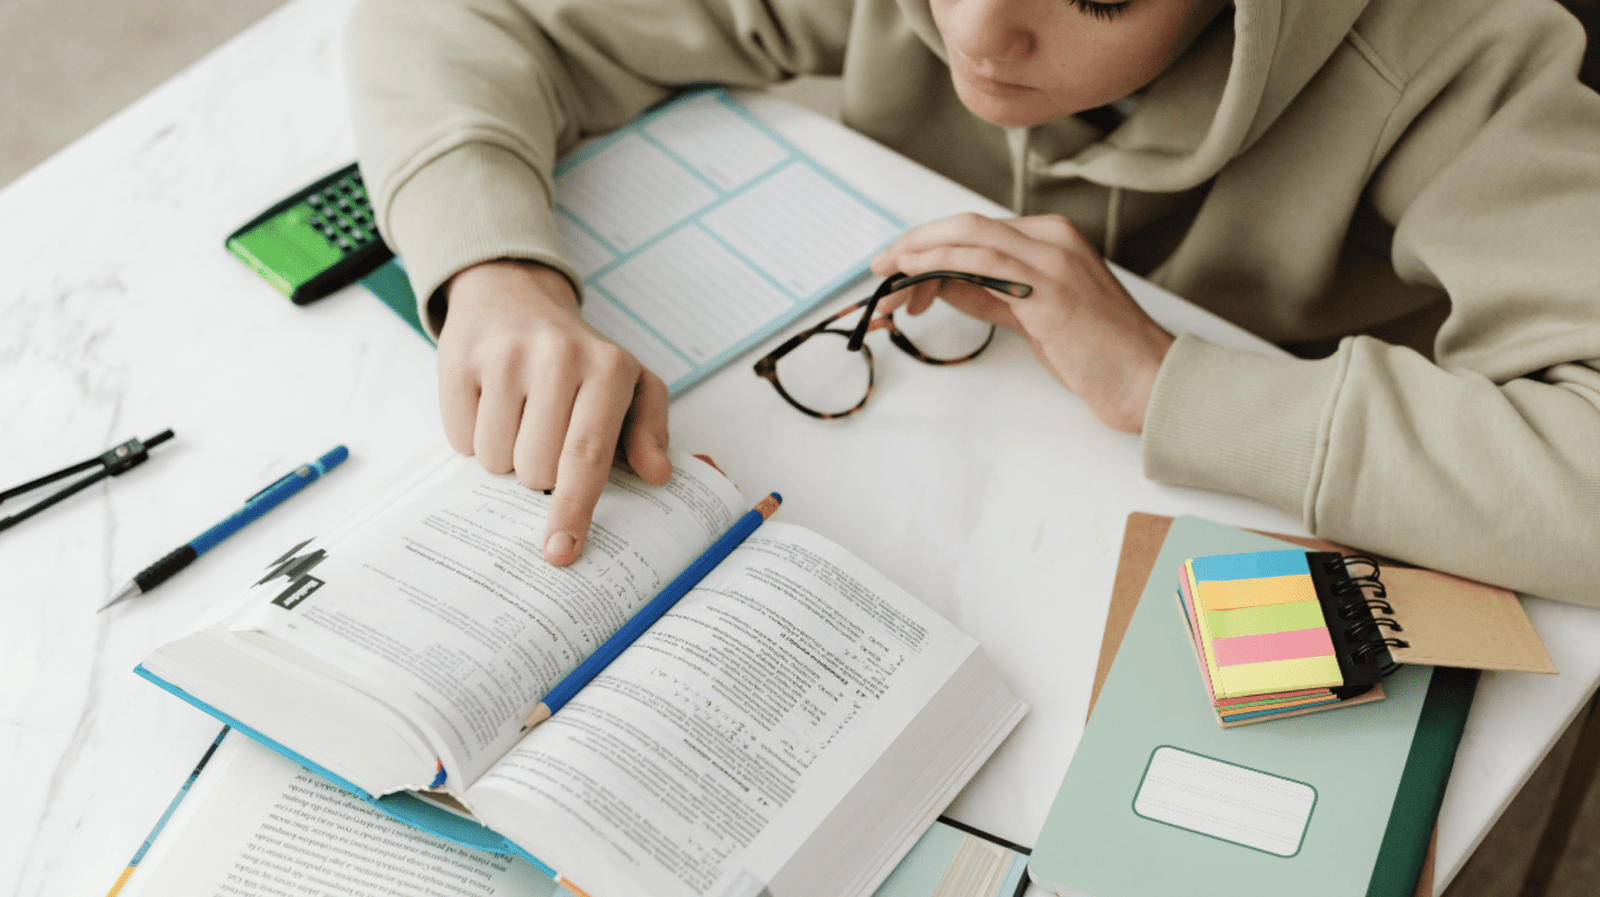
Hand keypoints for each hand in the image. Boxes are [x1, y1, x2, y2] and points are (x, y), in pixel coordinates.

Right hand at [436, 260, 671, 564]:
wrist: (514, 295)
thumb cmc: (579, 356)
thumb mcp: (631, 383)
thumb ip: (650, 430)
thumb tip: (657, 474)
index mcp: (608, 368)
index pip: (587, 456)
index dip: (573, 509)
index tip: (561, 550)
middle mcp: (557, 358)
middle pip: (535, 470)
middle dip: (538, 473)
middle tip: (546, 435)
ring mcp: (504, 357)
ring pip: (495, 460)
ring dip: (504, 456)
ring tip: (519, 415)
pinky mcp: (459, 361)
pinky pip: (459, 440)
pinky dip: (473, 436)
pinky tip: (490, 404)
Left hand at [870, 214, 1174, 432]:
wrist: (1147, 379)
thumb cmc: (1096, 353)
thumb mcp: (1032, 316)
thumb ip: (990, 294)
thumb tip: (941, 284)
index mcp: (1053, 238)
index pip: (976, 230)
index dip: (929, 244)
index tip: (898, 267)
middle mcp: (1053, 238)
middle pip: (965, 226)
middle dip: (914, 243)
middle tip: (879, 269)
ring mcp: (1053, 259)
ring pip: (969, 236)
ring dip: (918, 256)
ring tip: (887, 281)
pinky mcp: (1049, 290)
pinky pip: (983, 264)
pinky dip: (940, 264)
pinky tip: (914, 278)